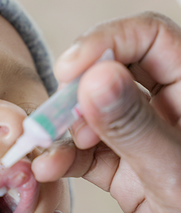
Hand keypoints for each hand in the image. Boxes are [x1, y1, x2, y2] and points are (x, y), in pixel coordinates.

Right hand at [32, 12, 180, 212]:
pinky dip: (64, 159)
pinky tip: (49, 169)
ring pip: (92, 117)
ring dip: (62, 132)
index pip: (149, 39)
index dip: (106, 44)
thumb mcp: (173, 172)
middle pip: (111, 76)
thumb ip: (133, 126)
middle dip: (75, 96)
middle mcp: (166, 109)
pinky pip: (86, 154)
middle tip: (52, 119)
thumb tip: (93, 80)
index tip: (69, 70)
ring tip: (44, 149)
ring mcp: (141, 140)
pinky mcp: (123, 169)